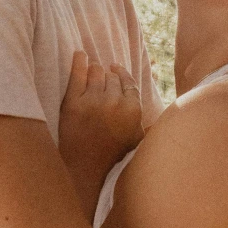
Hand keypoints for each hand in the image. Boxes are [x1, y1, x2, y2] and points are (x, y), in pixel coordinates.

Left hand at [57, 50, 143, 206]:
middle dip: (107, 76)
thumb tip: (155, 101)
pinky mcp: (72, 104)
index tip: (116, 69)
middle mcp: (114, 102)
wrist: (86, 172)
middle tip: (102, 76)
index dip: (122, 74)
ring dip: (95, 70)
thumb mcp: (138, 138)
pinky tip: (79, 55)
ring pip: (96, 72)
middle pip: (112, 77)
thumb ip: (147, 118)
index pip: (128, 83)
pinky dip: (78, 62)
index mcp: (133, 109)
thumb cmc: (115, 157)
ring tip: (91, 68)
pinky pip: (76, 75)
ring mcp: (93, 102)